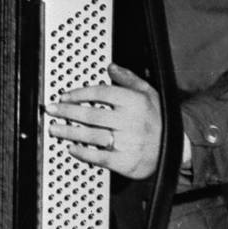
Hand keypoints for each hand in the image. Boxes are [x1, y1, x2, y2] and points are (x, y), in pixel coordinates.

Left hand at [45, 62, 163, 179]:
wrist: (176, 148)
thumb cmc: (159, 119)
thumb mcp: (149, 94)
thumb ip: (129, 80)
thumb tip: (111, 67)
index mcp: (134, 102)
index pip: (101, 93)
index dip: (79, 93)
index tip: (64, 96)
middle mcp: (129, 121)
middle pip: (91, 114)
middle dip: (67, 111)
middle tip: (50, 110)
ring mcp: (127, 142)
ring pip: (91, 135)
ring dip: (69, 132)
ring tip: (54, 129)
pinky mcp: (125, 161)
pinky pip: (99, 157)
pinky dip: (83, 153)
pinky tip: (71, 148)